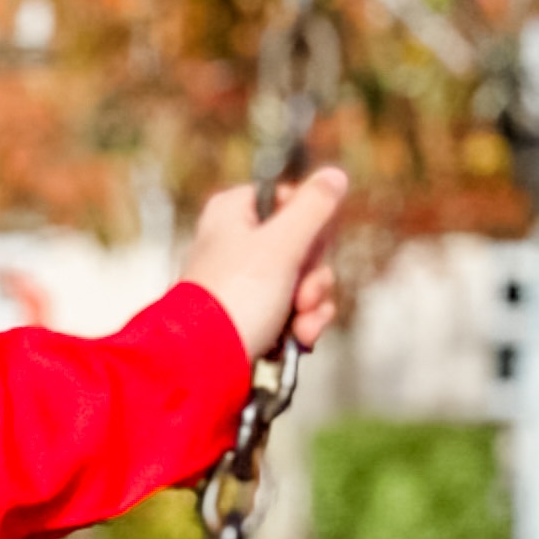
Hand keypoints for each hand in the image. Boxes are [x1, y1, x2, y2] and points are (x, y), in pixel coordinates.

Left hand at [182, 168, 348, 366]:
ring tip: (298, 322)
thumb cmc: (237, 298)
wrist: (204, 363)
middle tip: (300, 293)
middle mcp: (235, 242)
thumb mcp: (281, 244)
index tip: (307, 244)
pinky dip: (302, 324)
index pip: (291, 198)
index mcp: (232, 212)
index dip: (310, 225)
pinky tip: (299, 338)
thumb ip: (313, 207)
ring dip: (312, 304)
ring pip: (304, 279)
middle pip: (304, 243)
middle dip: (313, 275)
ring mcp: (244, 280)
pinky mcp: (252, 314)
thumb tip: (334, 175)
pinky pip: (295, 309)